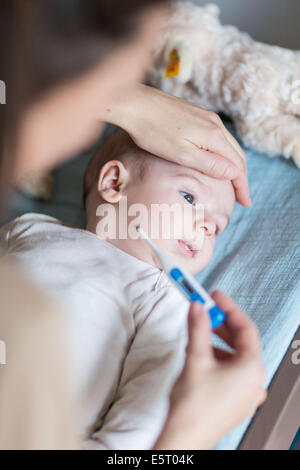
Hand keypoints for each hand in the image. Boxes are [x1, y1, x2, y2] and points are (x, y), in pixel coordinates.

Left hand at [103, 84, 250, 206]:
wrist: (134, 104)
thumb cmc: (153, 131)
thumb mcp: (182, 154)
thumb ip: (209, 164)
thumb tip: (233, 173)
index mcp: (213, 135)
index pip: (237, 165)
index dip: (242, 185)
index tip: (245, 202)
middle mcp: (214, 124)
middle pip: (236, 154)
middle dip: (241, 177)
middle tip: (242, 198)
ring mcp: (205, 117)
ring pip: (228, 145)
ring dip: (233, 165)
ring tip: (233, 183)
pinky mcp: (196, 114)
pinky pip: (218, 137)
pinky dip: (223, 153)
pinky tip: (217, 161)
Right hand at [154, 291, 265, 449]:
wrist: (184, 437)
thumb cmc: (193, 406)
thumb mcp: (196, 357)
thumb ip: (198, 327)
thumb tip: (198, 308)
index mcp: (252, 368)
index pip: (245, 327)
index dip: (228, 308)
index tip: (215, 296)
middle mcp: (254, 380)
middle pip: (241, 341)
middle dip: (221, 325)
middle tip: (204, 310)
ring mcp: (247, 393)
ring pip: (235, 356)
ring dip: (218, 342)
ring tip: (199, 335)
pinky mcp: (236, 400)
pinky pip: (232, 371)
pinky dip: (219, 359)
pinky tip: (203, 356)